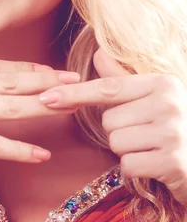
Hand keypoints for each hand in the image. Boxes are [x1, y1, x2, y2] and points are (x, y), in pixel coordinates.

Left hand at [39, 49, 186, 206]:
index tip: (47, 97)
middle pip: (108, 121)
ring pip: (116, 143)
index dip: (75, 94)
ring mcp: (173, 133)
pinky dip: (136, 170)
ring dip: (127, 151)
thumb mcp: (156, 98)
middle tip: (146, 135)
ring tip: (152, 149)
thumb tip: (98, 52)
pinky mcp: (172, 162)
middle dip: (119, 131)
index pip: (107, 88)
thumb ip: (124, 78)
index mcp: (162, 83)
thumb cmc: (175, 127)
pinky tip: (156, 166)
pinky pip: (128, 165)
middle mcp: (169, 104)